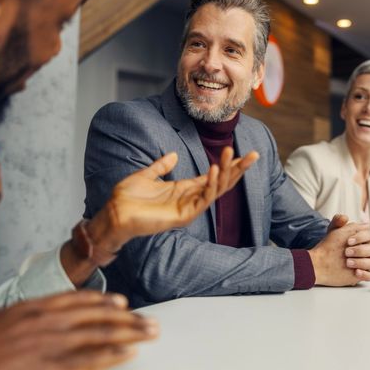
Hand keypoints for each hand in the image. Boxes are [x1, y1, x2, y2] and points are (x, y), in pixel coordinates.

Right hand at [0, 291, 156, 369]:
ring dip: (130, 332)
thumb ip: (21, 322)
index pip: (77, 299)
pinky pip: (89, 359)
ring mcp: (48, 343)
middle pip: (97, 314)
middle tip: (149, 320)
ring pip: (100, 334)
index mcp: (31, 307)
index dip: (104, 301)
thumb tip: (35, 325)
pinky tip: (130, 353)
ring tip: (151, 333)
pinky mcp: (48, 368)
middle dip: (127, 317)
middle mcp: (45, 320)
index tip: (122, 302)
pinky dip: (113, 354)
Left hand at [90, 148, 258, 253]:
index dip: (227, 165)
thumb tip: (174, 155)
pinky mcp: (184, 216)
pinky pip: (203, 199)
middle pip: (221, 182)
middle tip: (254, 154)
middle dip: (237, 168)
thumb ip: (161, 166)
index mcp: (183, 189)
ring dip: (227, 172)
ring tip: (235, 155)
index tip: (241, 153)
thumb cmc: (127, 197)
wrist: (114, 213)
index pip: (212, 175)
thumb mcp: (146, 175)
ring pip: (216, 189)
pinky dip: (211, 185)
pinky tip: (215, 169)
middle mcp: (190, 198)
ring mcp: (189, 208)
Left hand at [309, 214, 369, 285]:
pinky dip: (365, 274)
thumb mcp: (333, 231)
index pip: (369, 235)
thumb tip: (346, 217)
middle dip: (361, 250)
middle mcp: (364, 250)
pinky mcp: (361, 274)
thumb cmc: (328, 245)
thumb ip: (338, 221)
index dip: (361, 237)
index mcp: (361, 239)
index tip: (348, 241)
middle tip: (346, 252)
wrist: (320, 262)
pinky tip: (356, 272)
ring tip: (348, 263)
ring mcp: (364, 262)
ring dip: (362, 262)